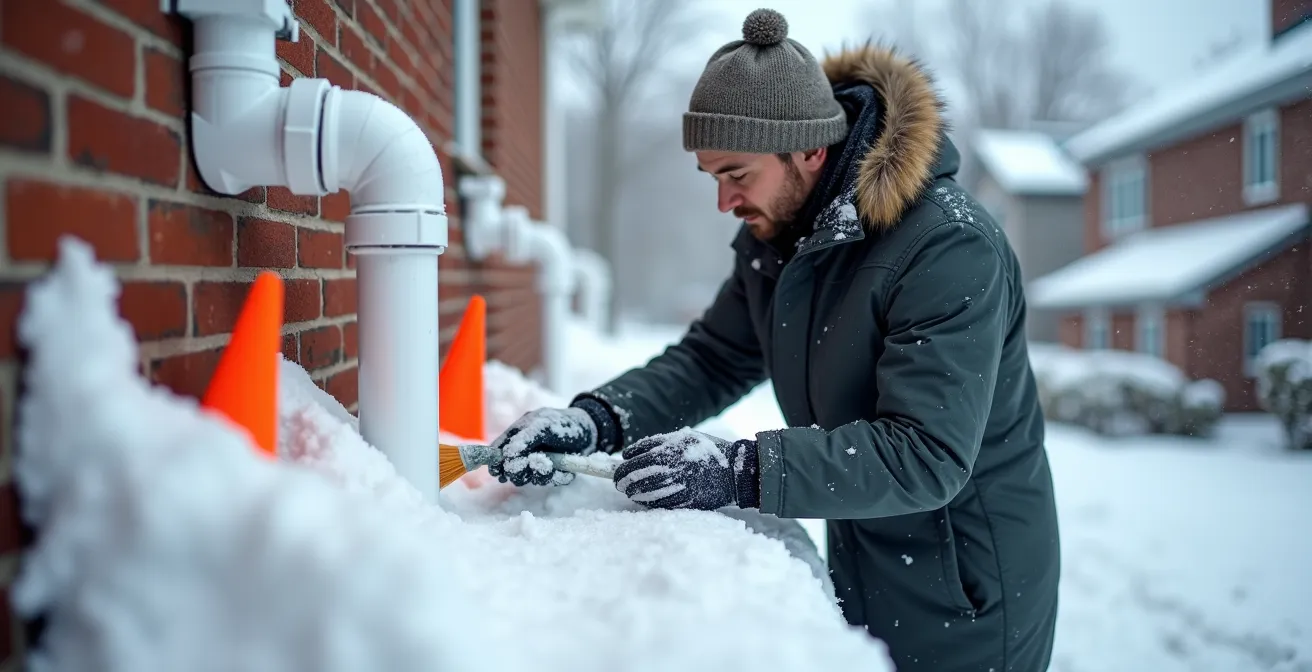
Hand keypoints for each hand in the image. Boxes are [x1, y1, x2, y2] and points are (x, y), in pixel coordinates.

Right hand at [486, 407, 596, 485]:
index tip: (499, 472)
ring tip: (552, 465)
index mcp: (519, 434)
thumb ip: (525, 438)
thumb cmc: (565, 423)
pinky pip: (551, 481)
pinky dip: (559, 477)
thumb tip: (508, 454)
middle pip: (513, 470)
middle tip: (534, 464)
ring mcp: (540, 462)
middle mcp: (527, 450)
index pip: (500, 452)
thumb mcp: (544, 425)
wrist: (593, 430)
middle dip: (521, 471)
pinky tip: (567, 472)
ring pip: (531, 478)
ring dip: (541, 475)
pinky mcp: (555, 472)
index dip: (497, 463)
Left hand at [612, 428, 759, 509]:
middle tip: (618, 482)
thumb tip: (630, 454)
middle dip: (624, 479)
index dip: (626, 463)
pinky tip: (642, 500)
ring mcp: (682, 484)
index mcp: (674, 448)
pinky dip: (648, 502)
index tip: (620, 465)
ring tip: (628, 491)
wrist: (735, 472)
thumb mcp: (686, 438)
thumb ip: (659, 443)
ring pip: (647, 491)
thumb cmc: (708, 451)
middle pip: (639, 474)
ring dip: (634, 492)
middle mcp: (676, 466)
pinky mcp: (688, 500)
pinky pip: (662, 504)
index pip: (639, 456)